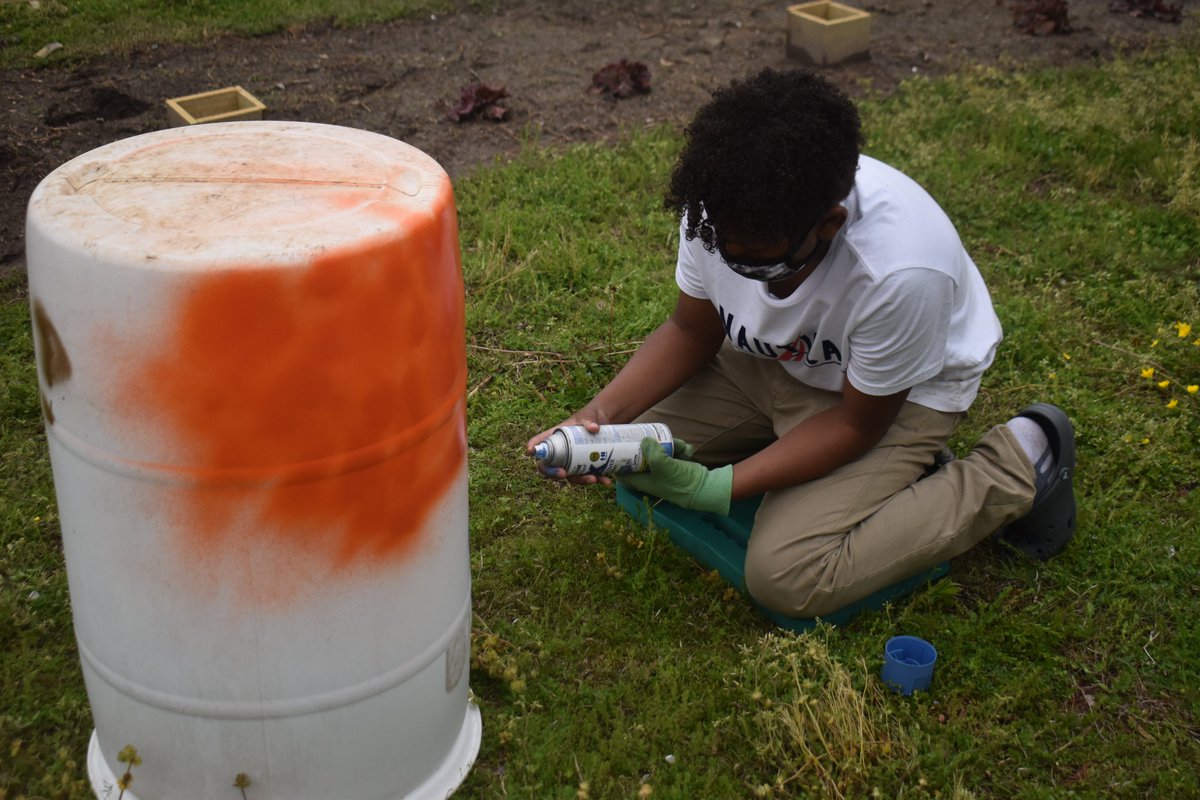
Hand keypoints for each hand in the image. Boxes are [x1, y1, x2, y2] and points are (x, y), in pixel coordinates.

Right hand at [526, 409, 613, 484]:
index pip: (540, 442)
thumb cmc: (591, 416)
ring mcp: (572, 461)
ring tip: (593, 479)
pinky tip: (607, 481)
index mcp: (556, 437)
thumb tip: (594, 428)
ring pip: (571, 475)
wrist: (606, 423)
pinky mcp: (585, 467)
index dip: (533, 447)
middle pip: (550, 466)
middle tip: (563, 474)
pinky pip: (588, 476)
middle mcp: (561, 452)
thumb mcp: (590, 415)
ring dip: (580, 480)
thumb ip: (590, 420)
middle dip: (554, 473)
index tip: (530, 451)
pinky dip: (598, 479)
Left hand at [617, 437, 732, 514]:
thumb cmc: (680, 481)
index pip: (621, 472)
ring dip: (666, 445)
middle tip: (640, 434)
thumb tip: (645, 440)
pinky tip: (686, 450)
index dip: (616, 461)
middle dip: (642, 446)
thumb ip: (652, 452)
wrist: (704, 488)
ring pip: (657, 452)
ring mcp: (662, 471)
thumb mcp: (663, 465)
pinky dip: (679, 449)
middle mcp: (650, 476)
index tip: (614, 446)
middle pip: (638, 459)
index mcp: (642, 481)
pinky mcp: (674, 466)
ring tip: (678, 444)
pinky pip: (671, 452)